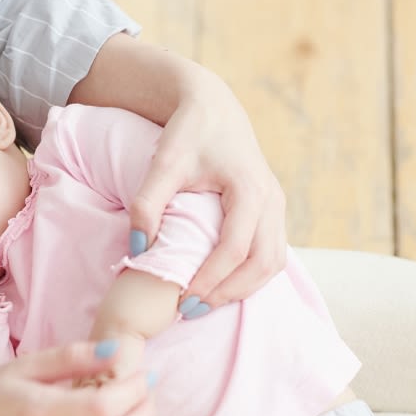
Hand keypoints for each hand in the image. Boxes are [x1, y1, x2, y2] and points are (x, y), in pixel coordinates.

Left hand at [127, 74, 286, 308]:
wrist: (213, 106)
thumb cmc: (187, 133)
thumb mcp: (164, 163)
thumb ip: (147, 203)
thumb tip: (137, 249)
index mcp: (250, 188)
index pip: (236, 248)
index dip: (211, 279)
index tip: (182, 299)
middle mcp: (272, 200)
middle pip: (264, 263)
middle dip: (229, 292)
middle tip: (191, 309)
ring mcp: (277, 206)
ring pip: (274, 262)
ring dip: (243, 288)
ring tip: (203, 302)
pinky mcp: (273, 211)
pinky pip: (271, 253)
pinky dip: (250, 275)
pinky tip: (219, 285)